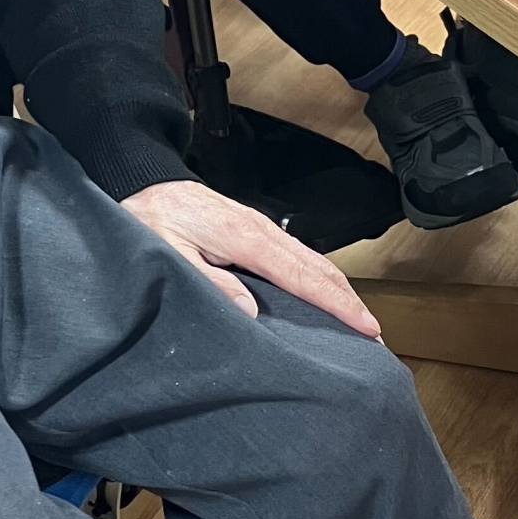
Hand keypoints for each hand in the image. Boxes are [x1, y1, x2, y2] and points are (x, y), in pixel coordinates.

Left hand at [121, 180, 380, 335]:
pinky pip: (298, 256)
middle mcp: (262, 230)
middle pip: (319, 267)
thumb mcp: (167, 255)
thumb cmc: (148, 220)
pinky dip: (320, 278)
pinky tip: (325, 295)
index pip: (303, 276)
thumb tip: (251, 312)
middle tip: (375, 337)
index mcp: (245, 238)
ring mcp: (262, 228)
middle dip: (350, 301)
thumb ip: (208, 282)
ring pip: (313, 260)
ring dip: (339, 290)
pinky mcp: (256, 231)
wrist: (142, 182)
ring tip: (359, 321)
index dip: (337, 304)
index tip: (366, 327)